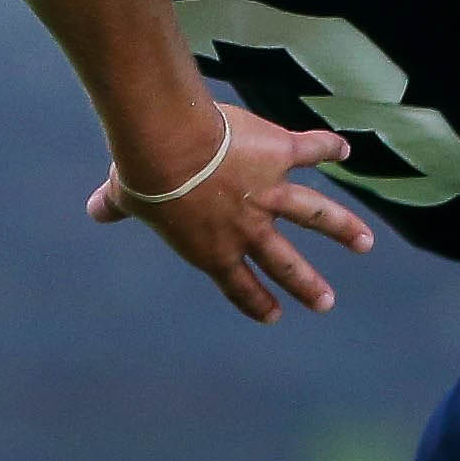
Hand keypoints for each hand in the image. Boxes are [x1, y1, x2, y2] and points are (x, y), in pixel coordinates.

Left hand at [91, 103, 377, 323]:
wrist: (167, 146)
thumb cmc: (143, 176)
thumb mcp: (126, 197)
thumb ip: (115, 207)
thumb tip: (95, 211)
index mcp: (212, 248)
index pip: (238, 283)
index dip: (255, 301)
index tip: (274, 315)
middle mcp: (247, 228)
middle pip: (286, 264)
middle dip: (308, 286)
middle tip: (326, 303)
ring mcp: (269, 193)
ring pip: (317, 215)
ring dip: (343, 229)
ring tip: (365, 243)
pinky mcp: (281, 154)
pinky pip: (311, 150)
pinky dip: (329, 146)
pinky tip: (345, 147)